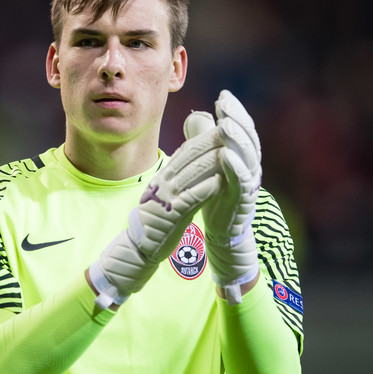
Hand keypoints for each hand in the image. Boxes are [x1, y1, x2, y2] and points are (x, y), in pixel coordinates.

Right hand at [88, 111, 222, 308]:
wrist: (141, 246)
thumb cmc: (159, 221)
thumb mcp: (168, 194)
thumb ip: (181, 178)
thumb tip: (195, 162)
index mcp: (164, 177)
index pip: (186, 151)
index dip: (204, 138)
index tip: (222, 128)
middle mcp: (164, 183)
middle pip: (190, 157)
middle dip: (211, 143)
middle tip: (230, 131)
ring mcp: (166, 198)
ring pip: (192, 174)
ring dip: (213, 162)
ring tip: (231, 152)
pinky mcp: (171, 214)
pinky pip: (189, 199)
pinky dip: (204, 190)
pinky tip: (219, 182)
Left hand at [201, 90, 261, 303]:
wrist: (222, 227)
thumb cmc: (216, 190)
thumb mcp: (210, 162)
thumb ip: (206, 141)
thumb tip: (197, 117)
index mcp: (243, 154)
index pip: (242, 127)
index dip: (234, 111)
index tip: (223, 95)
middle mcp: (251, 165)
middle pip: (248, 137)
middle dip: (236, 118)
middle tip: (224, 104)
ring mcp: (249, 182)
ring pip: (247, 156)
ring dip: (236, 139)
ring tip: (225, 124)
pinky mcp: (242, 199)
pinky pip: (241, 181)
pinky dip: (235, 167)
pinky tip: (226, 155)